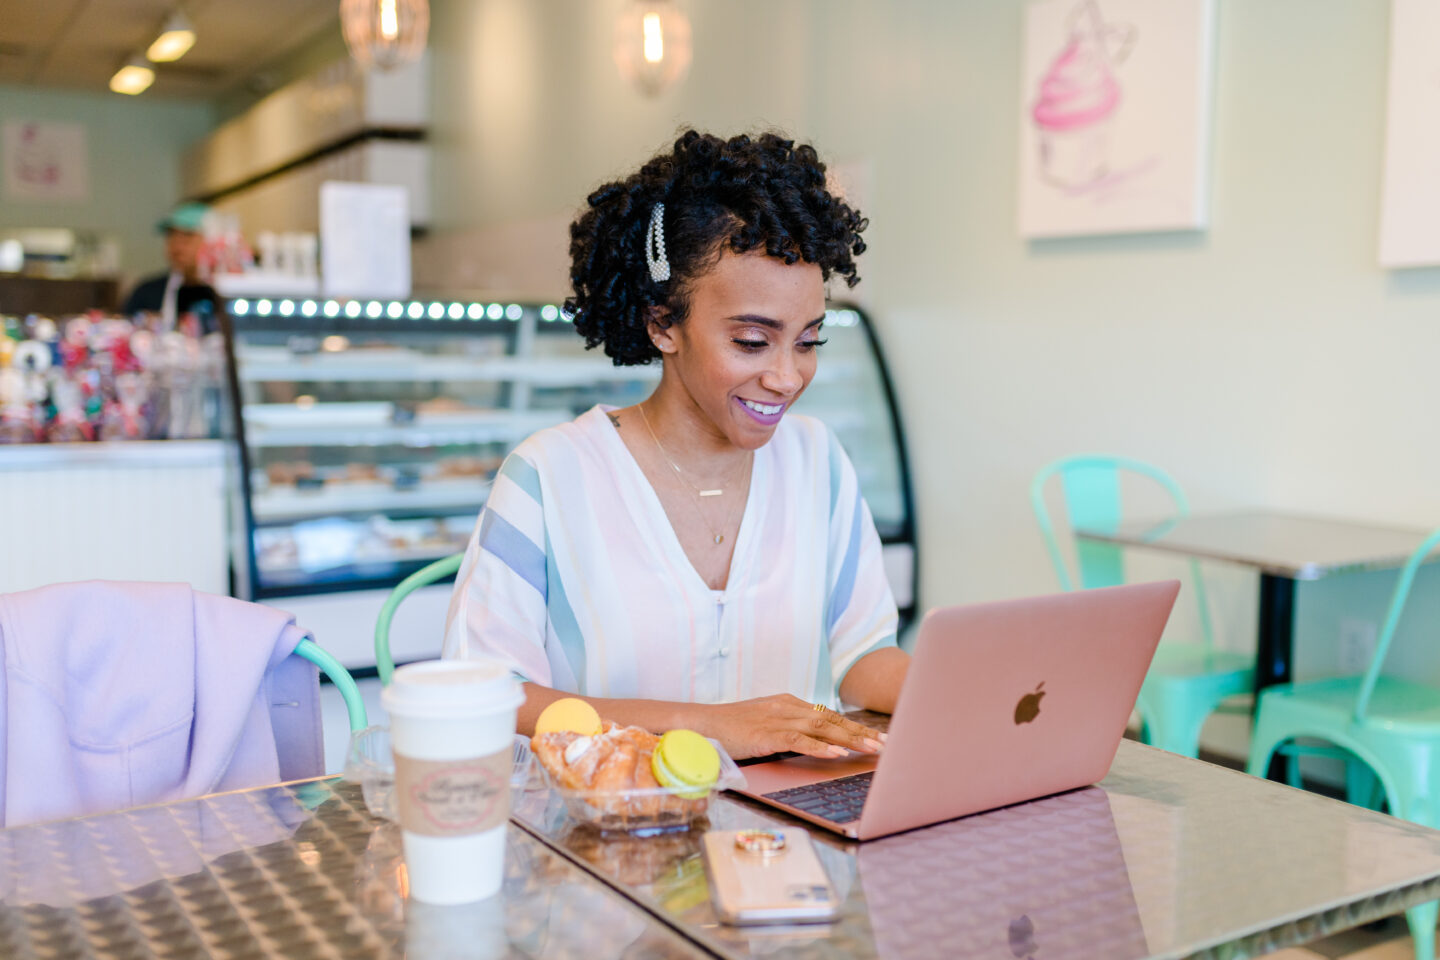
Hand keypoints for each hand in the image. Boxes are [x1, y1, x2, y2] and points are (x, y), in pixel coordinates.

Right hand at [696, 695, 886, 760]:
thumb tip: (818, 743)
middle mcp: (788, 706)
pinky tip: (837, 754)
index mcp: (790, 703)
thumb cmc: (733, 728)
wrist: (703, 723)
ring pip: (822, 727)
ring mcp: (778, 718)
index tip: (879, 737)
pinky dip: (820, 747)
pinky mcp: (766, 733)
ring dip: (850, 739)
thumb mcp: (767, 725)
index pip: (830, 715)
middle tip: (887, 744)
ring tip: (872, 749)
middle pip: (833, 719)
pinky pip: (799, 739)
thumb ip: (791, 730)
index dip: (856, 726)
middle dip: (862, 732)